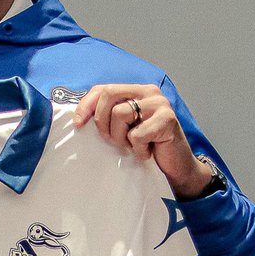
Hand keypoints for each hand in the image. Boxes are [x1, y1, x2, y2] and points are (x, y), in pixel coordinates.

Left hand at [72, 83, 213, 199]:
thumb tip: (79, 117)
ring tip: (133, 145)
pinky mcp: (168, 120)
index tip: (78, 124)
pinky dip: (138, 149)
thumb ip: (109, 115)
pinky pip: (137, 134)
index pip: (103, 88)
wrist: (176, 167)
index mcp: (136, 90)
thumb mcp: (124, 127)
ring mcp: (160, 104)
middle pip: (109, 95)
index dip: (86, 105)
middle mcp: (149, 92)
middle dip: (102, 121)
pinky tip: (148, 151)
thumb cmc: (148, 146)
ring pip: (120, 114)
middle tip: (112, 140)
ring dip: (121, 137)